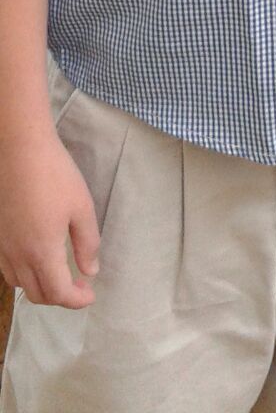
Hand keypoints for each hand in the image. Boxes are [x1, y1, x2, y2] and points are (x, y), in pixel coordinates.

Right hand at [0, 134, 99, 306]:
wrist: (20, 150)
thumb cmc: (56, 175)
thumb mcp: (81, 208)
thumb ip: (87, 244)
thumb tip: (90, 271)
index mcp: (42, 252)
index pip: (58, 293)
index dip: (76, 300)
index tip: (90, 294)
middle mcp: (18, 256)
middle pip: (37, 295)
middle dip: (60, 297)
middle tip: (80, 285)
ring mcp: (3, 247)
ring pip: (20, 285)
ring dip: (41, 288)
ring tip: (60, 273)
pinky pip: (8, 270)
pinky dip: (24, 276)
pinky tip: (37, 260)